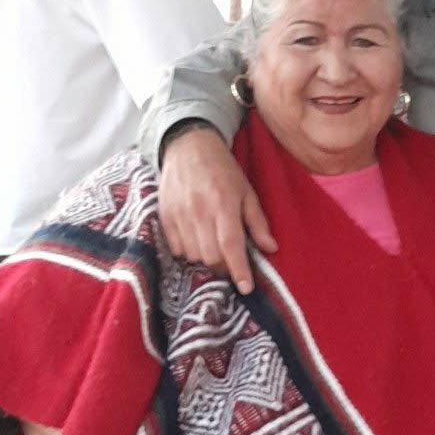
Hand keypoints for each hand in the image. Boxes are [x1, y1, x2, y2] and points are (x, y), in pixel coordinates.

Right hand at [158, 126, 275, 289]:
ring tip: (213, 247)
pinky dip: (188, 252)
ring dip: (206, 259)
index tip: (246, 287)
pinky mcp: (164, 217)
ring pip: (193, 256)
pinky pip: (176, 249)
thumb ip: (257, 221)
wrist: (188, 147)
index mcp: (224, 205)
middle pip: (211, 257)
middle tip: (231, 261)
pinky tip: (196, 240)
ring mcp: (179, 215)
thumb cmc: (222, 170)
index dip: (239, 270)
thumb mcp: (246, 191)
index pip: (231, 246)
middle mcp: (199, 212)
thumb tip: (270, 248)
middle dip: (224, 267)